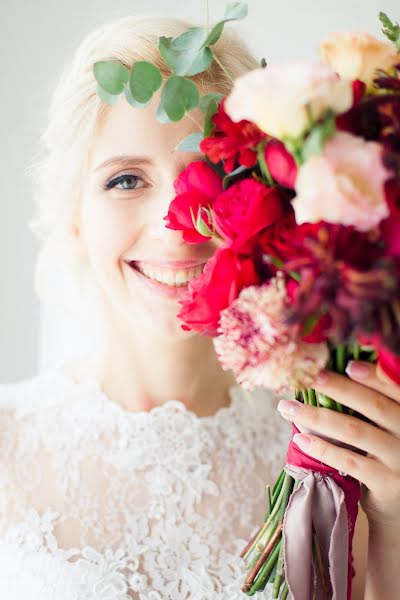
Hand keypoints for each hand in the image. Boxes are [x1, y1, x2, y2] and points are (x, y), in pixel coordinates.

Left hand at [277, 360, 399, 529]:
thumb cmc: (386, 454)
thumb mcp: (388, 426)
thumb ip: (373, 404)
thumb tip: (331, 373)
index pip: (394, 388)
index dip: (373, 376)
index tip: (347, 365)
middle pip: (373, 405)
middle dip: (337, 388)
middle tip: (308, 377)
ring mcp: (399, 459)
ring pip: (354, 431)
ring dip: (317, 417)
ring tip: (288, 408)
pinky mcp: (386, 482)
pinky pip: (349, 461)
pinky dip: (322, 448)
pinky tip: (300, 439)